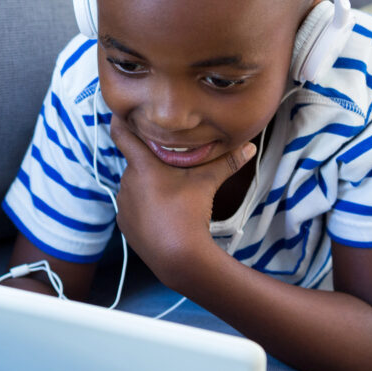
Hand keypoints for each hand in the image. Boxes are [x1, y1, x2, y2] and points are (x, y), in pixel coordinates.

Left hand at [109, 115, 255, 285]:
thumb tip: (250, 146)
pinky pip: (133, 207)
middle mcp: (126, 182)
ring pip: (135, 185)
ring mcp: (123, 204)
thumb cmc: (189, 212)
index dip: (120, 122)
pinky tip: (162, 213)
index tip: (122, 114)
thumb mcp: (207, 182)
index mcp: (141, 165)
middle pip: (136, 163)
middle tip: (170, 164)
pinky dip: (144, 207)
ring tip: (170, 194)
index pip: (121, 135)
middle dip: (151, 161)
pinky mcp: (123, 224)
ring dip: (147, 185)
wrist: (178, 256)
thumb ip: (227, 162)